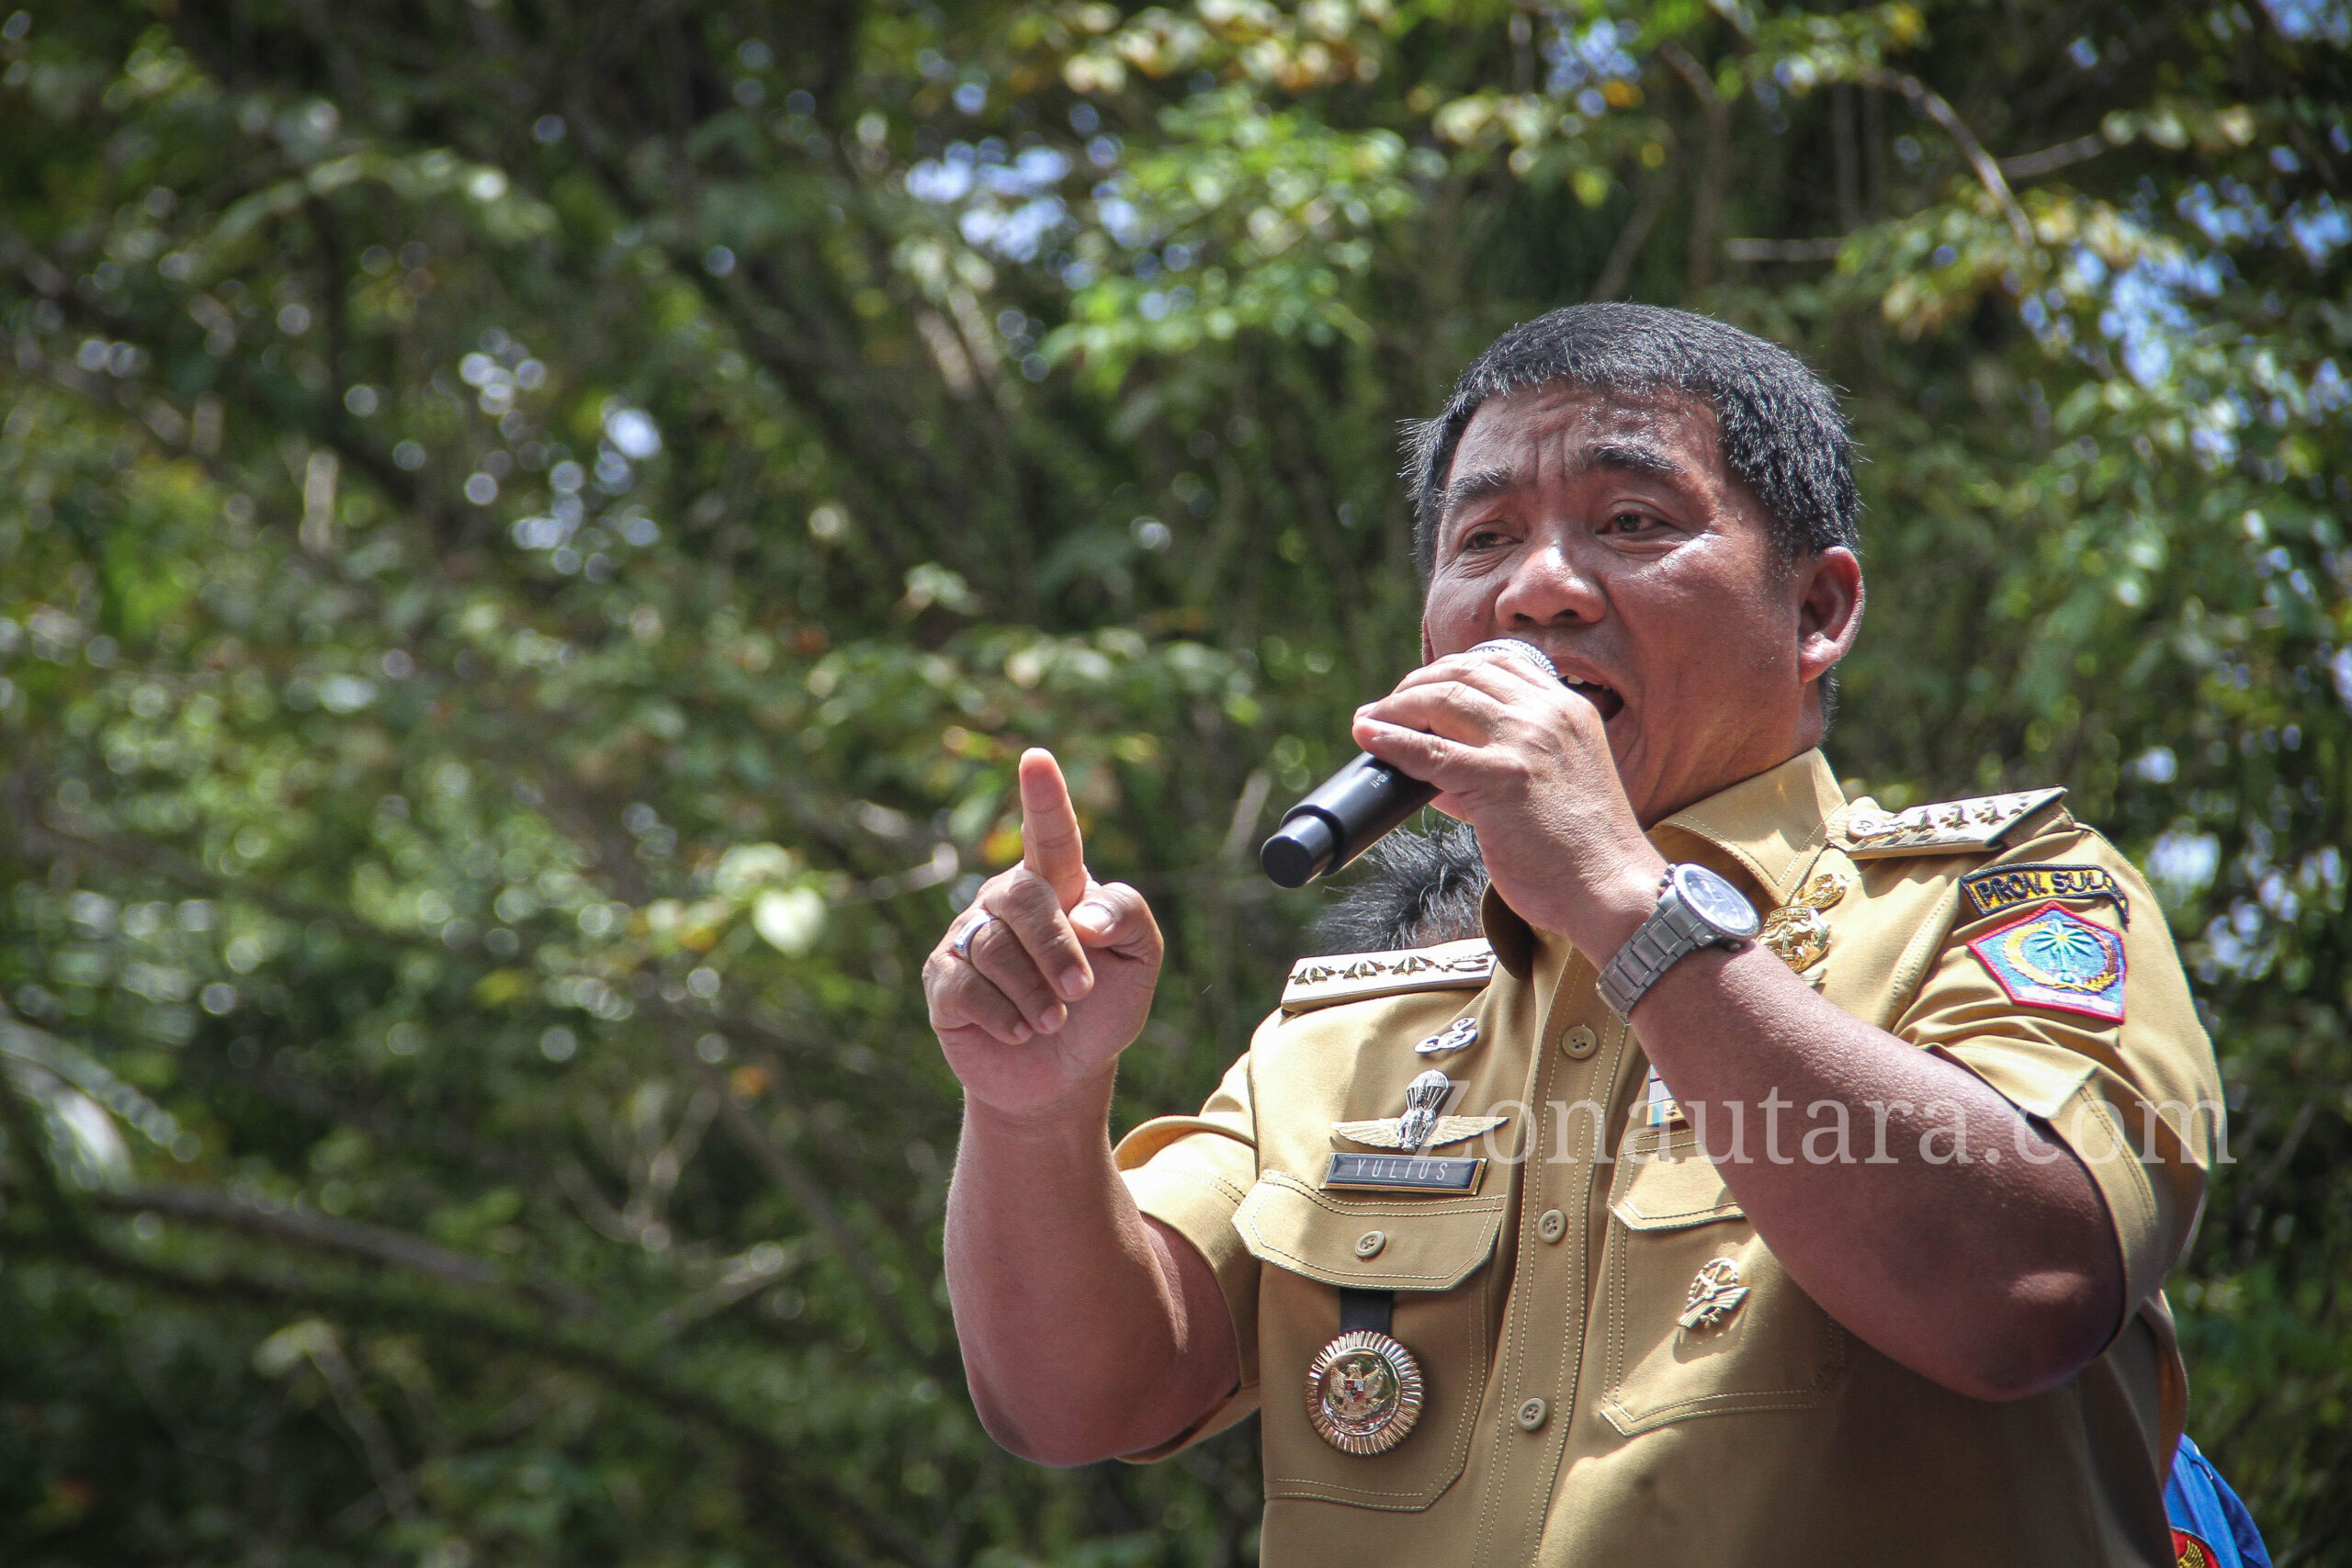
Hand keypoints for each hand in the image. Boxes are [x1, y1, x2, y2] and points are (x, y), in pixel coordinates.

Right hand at [924, 749, 1163, 1119]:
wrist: (1064, 1074)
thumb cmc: (1102, 1006)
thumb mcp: (1140, 960)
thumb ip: (1128, 917)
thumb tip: (1085, 914)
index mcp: (1057, 882)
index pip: (1049, 832)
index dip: (1043, 796)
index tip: (1037, 759)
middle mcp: (1007, 899)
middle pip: (1025, 898)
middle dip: (1057, 950)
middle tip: (1079, 992)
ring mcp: (969, 936)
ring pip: (995, 947)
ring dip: (1034, 992)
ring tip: (1052, 1021)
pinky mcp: (943, 981)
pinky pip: (967, 985)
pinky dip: (1004, 1014)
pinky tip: (1020, 1031)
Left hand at [1351, 644, 1665, 954]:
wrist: (1611, 890)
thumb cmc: (1582, 851)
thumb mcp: (1556, 783)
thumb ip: (1502, 766)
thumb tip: (1435, 773)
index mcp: (1568, 709)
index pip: (1498, 665)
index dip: (1449, 671)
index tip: (1421, 688)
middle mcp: (1547, 715)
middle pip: (1464, 675)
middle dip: (1415, 685)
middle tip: (1385, 706)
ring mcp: (1523, 743)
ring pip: (1443, 701)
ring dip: (1397, 707)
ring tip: (1370, 720)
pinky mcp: (1499, 779)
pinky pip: (1429, 751)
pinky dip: (1390, 740)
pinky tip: (1367, 735)